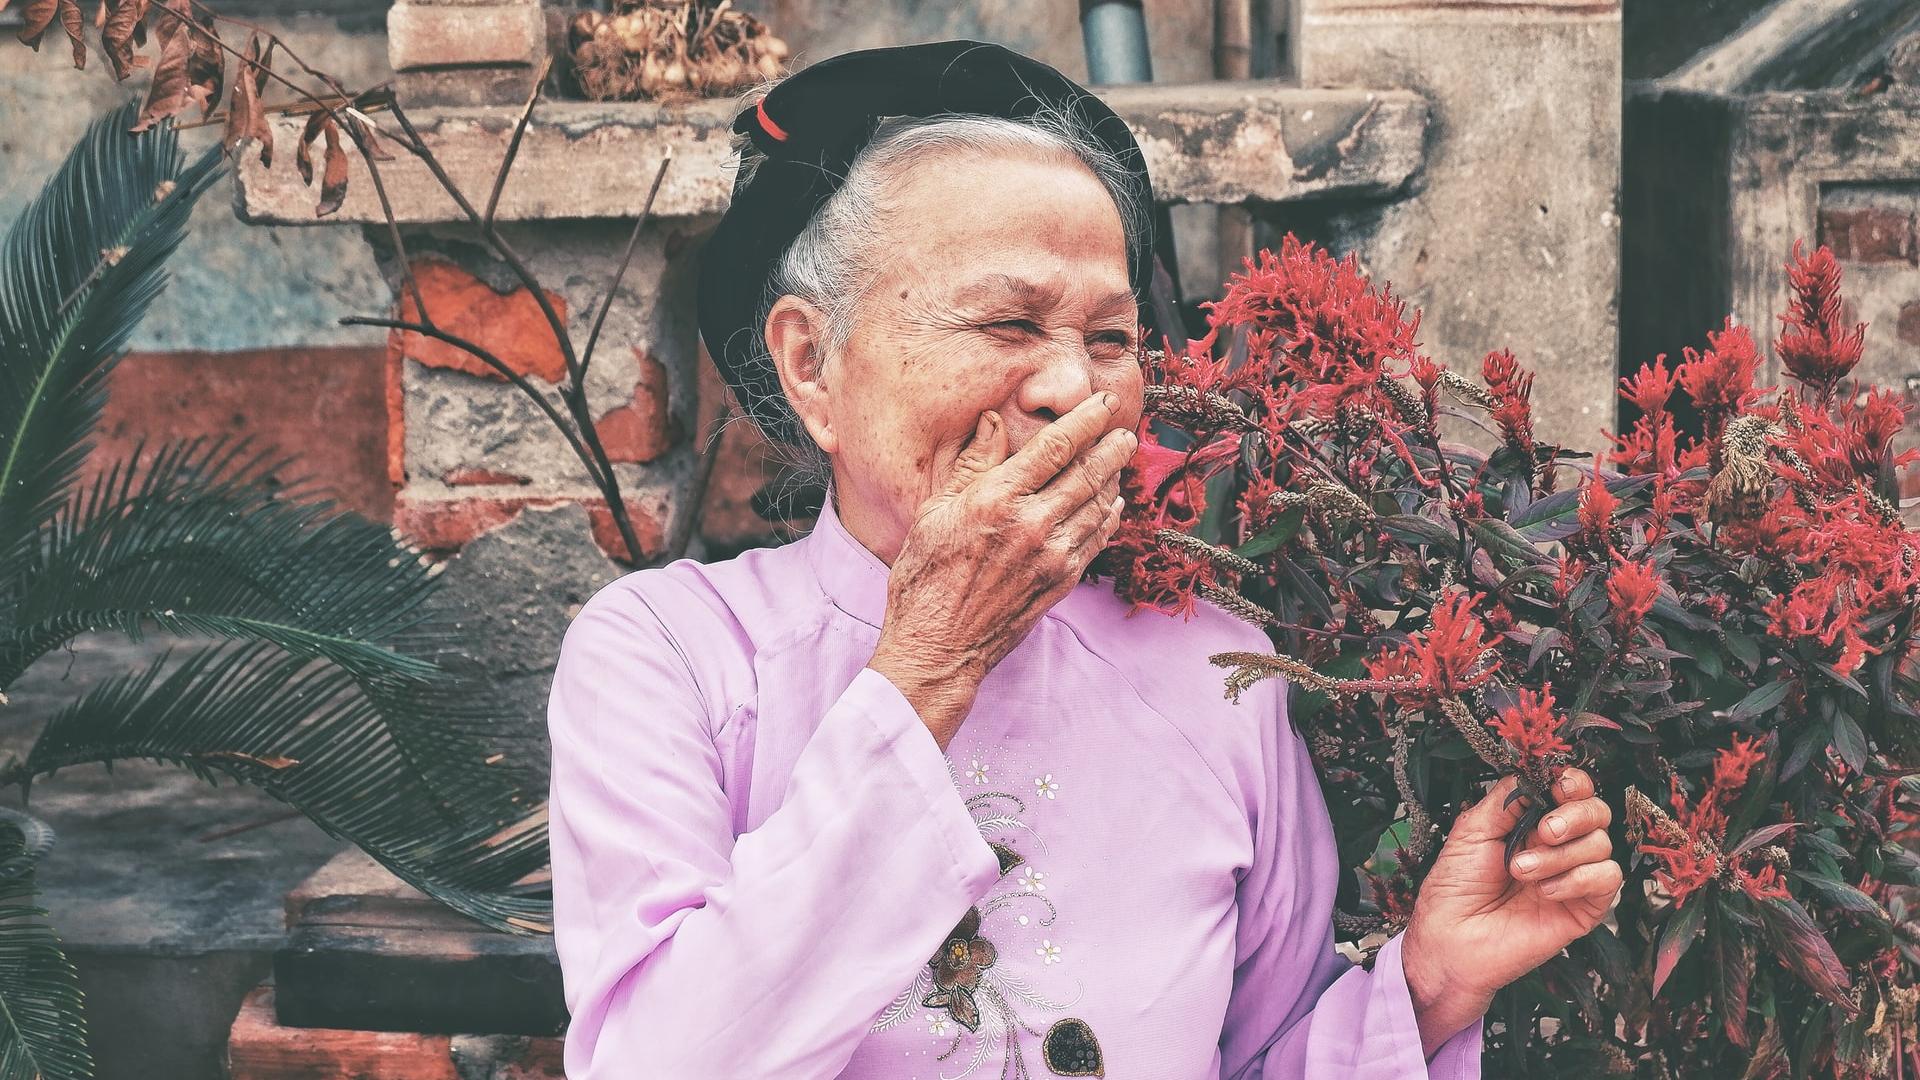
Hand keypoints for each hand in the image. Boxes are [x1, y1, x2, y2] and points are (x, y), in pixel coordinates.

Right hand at [868, 392, 1135, 747]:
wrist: (938, 646)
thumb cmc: (925, 577)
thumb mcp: (934, 511)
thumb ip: (972, 464)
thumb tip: (994, 421)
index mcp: (996, 500)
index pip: (1054, 448)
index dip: (1085, 421)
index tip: (1102, 404)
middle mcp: (1031, 524)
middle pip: (1087, 474)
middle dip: (1111, 448)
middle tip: (1125, 431)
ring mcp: (1051, 555)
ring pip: (1098, 505)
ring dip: (1114, 479)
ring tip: (1120, 460)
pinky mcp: (1061, 581)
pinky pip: (1095, 539)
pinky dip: (1108, 517)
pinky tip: (1111, 505)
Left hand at [1401, 767, 1621, 1055]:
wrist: (1452, 939)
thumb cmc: (1455, 887)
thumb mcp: (1472, 830)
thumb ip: (1507, 798)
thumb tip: (1536, 774)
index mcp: (1532, 821)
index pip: (1571, 790)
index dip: (1574, 782)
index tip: (1561, 784)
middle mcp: (1558, 845)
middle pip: (1597, 811)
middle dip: (1574, 815)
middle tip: (1543, 832)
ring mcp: (1573, 875)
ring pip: (1601, 844)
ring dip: (1560, 855)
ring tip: (1522, 872)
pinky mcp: (1585, 907)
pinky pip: (1607, 878)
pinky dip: (1577, 879)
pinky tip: (1545, 891)